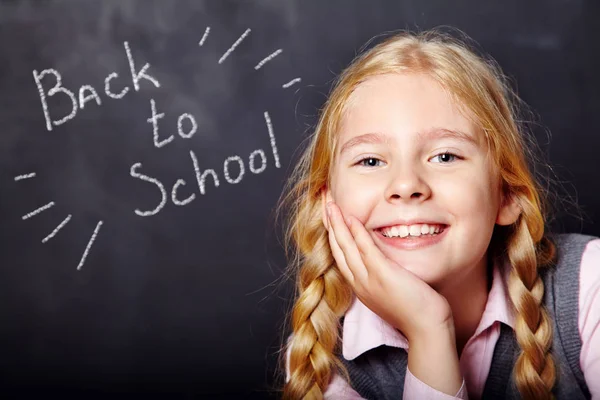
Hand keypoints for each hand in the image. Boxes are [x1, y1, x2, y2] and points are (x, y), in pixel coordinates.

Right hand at [325, 201, 453, 340]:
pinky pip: (365, 249)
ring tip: (329, 204)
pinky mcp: (382, 274)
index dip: (333, 234)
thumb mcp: (392, 291)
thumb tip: (384, 262)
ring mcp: (368, 279)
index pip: (340, 255)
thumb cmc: (416, 311)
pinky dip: (356, 232)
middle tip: (324, 203)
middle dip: (329, 224)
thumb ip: (383, 276)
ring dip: (337, 223)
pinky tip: (351, 217)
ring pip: (346, 246)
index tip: (329, 216)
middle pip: (337, 248)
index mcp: (360, 286)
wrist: (426, 329)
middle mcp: (359, 283)